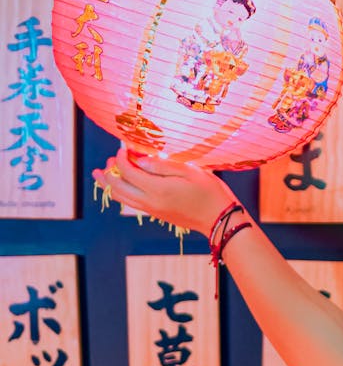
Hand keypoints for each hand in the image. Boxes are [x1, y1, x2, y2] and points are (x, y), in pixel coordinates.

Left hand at [92, 148, 237, 237]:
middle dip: (110, 172)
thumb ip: (162, 165)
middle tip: (109, 159)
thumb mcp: (189, 171)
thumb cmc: (209, 191)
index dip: (122, 157)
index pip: (128, 172)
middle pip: (118, 187)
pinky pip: (130, 203)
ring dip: (108, 185)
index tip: (124, 146)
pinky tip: (119, 187)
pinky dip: (120, 193)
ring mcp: (152, 210)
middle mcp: (150, 202)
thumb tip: (140, 161)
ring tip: (99, 175)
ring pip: (121, 198)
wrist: (219, 219)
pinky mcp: (155, 214)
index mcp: (158, 189)